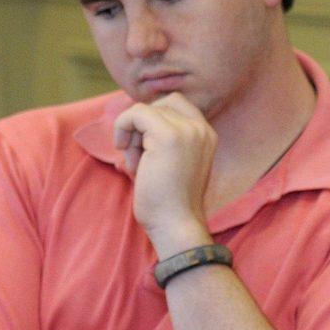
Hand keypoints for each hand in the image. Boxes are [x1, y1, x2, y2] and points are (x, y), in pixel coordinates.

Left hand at [113, 94, 215, 256]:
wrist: (176, 225)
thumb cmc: (169, 202)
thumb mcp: (173, 162)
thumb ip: (165, 139)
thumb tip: (136, 118)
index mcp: (207, 135)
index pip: (177, 105)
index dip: (154, 120)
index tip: (145, 147)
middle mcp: (202, 129)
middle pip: (162, 104)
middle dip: (143, 126)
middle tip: (138, 155)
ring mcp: (187, 130)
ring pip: (146, 109)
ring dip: (132, 133)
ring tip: (136, 163)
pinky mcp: (168, 135)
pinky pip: (135, 113)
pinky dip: (122, 128)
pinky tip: (125, 153)